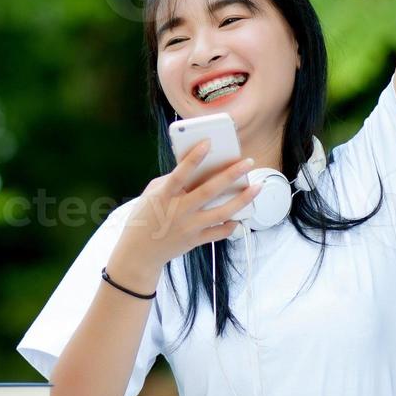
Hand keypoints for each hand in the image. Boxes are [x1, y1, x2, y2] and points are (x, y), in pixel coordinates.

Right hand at [108, 141, 262, 285]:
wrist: (140, 252)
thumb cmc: (145, 216)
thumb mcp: (152, 193)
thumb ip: (172, 180)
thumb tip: (196, 166)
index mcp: (164, 197)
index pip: (180, 174)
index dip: (193, 158)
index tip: (208, 143)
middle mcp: (178, 211)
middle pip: (209, 191)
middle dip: (231, 175)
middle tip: (248, 162)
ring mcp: (189, 227)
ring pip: (222, 213)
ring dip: (242, 199)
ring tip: (256, 187)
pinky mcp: (195, 241)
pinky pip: (219, 233)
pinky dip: (231, 224)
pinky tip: (239, 215)